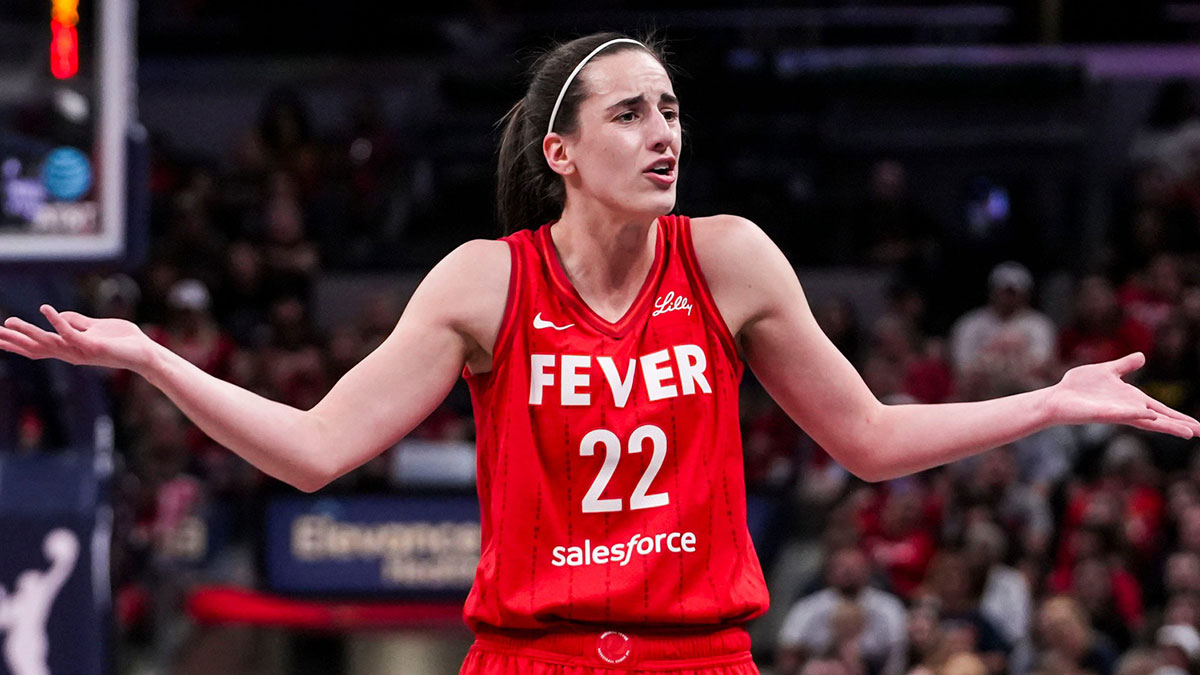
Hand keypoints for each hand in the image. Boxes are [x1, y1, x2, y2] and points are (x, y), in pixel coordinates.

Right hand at [0, 305, 155, 372]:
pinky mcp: (93, 346)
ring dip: (28, 331)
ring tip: (9, 322)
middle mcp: (71, 353)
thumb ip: (76, 321)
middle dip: (14, 341)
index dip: (18, 343)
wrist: (145, 351)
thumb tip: (56, 315)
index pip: (39, 347)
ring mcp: (81, 351)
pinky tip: (45, 309)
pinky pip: (71, 333)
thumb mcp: (94, 327)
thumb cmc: (122, 340)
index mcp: (70, 348)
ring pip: (48, 342)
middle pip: (36, 348)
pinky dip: (57, 321)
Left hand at [1048, 352, 1199, 437]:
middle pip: (1159, 419)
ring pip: (1145, 420)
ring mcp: (1116, 413)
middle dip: (1179, 426)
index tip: (1197, 427)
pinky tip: (1151, 414)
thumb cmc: (1079, 387)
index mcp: (1131, 400)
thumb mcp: (1108, 370)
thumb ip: (1125, 366)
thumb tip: (1142, 356)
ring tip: (1188, 432)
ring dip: (1165, 425)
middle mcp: (1127, 409)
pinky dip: (1137, 413)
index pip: (1161, 410)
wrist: (1057, 396)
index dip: (1178, 417)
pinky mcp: (1102, 414)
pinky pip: (1122, 414)